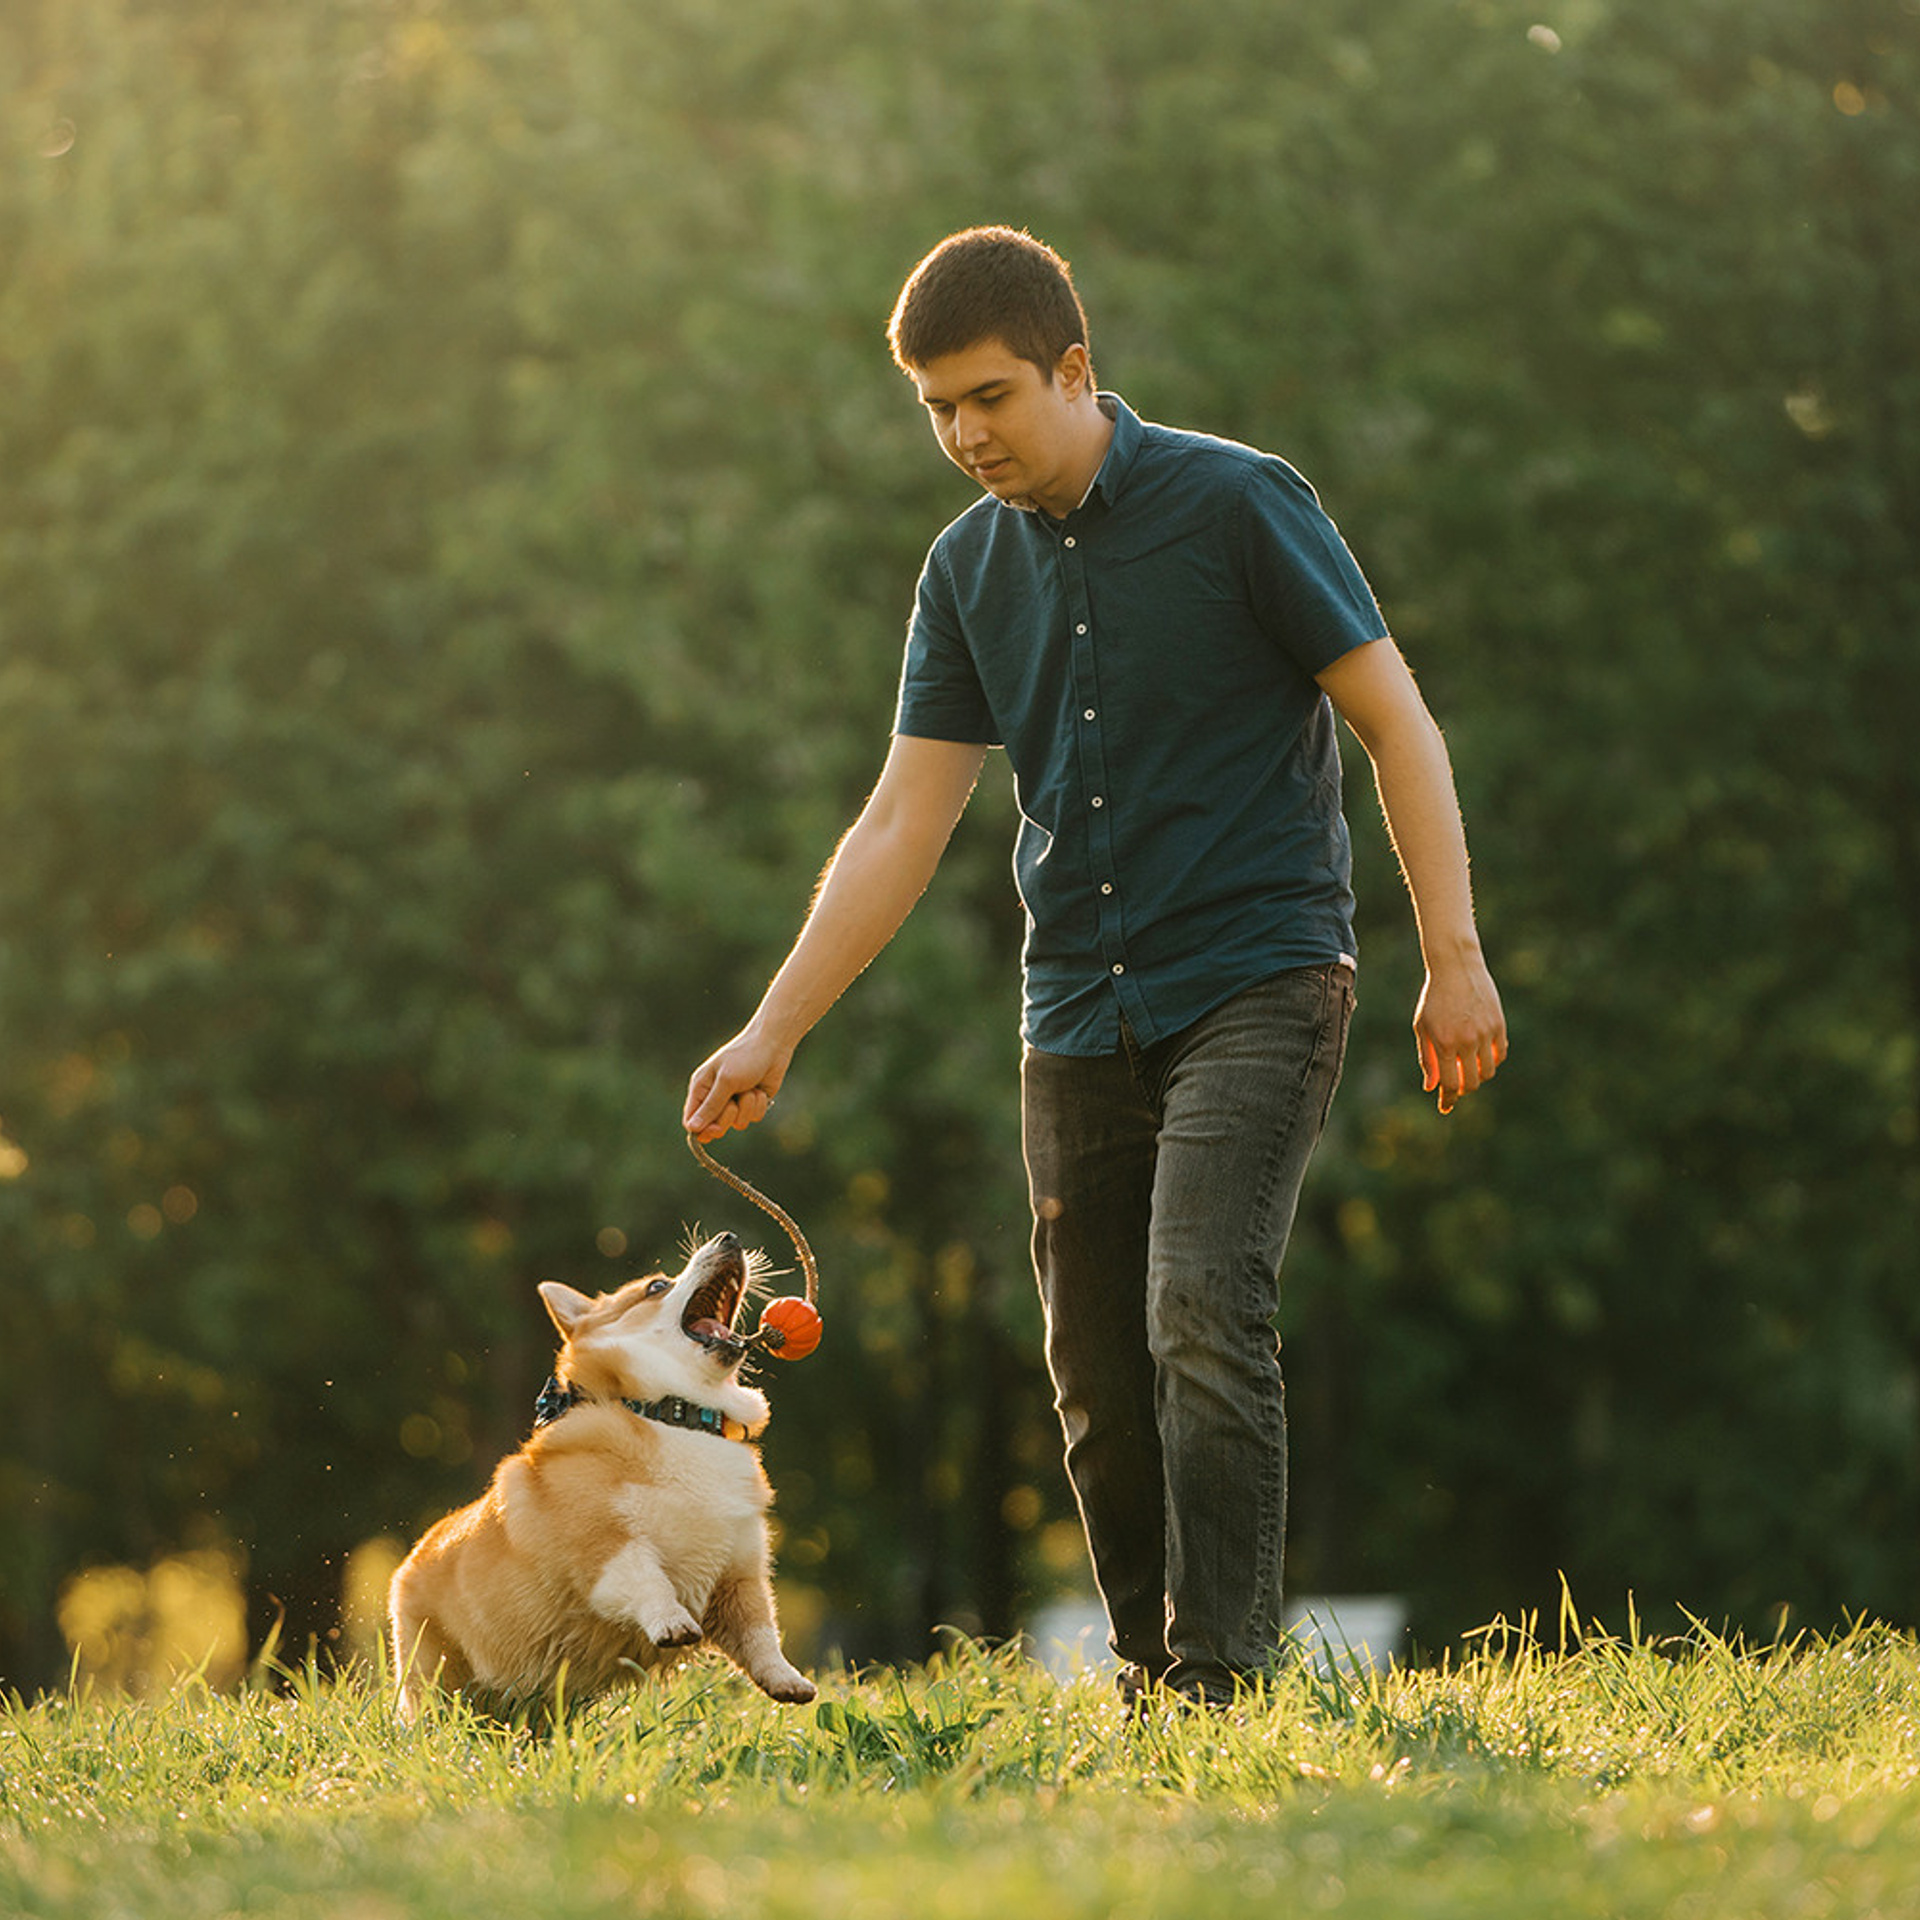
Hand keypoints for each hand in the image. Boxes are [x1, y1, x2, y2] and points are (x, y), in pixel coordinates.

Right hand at [683, 1026, 791, 1141]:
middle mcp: (715, 1097)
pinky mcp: (752, 1103)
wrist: (774, 1045)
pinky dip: (758, 1105)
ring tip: (750, 1088)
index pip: (691, 1120)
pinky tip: (760, 1090)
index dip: (701, 1130)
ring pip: (737, 1123)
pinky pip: (753, 1117)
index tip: (715, 1129)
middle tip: (733, 1104)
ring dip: (747, 1108)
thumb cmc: (745, 1057)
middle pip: (714, 1127)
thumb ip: (710, 1106)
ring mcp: (735, 1101)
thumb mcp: (726, 1081)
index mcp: (701, 1088)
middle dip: (728, 1117)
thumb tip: (692, 1128)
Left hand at [1413, 957, 1507, 1114]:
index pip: (1450, 1084)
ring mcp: (1485, 1033)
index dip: (1448, 1099)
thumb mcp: (1422, 1027)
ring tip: (1466, 1068)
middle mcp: (1466, 1041)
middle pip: (1471, 1082)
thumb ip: (1426, 1058)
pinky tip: (1481, 1056)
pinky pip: (1500, 1054)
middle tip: (1455, 1083)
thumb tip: (1431, 1087)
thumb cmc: (1434, 998)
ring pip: (1487, 1071)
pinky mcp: (1499, 1025)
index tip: (1445, 1106)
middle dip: (1462, 1088)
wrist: (1456, 968)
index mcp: (1444, 1043)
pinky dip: (1491, 1060)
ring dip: (1477, 1076)